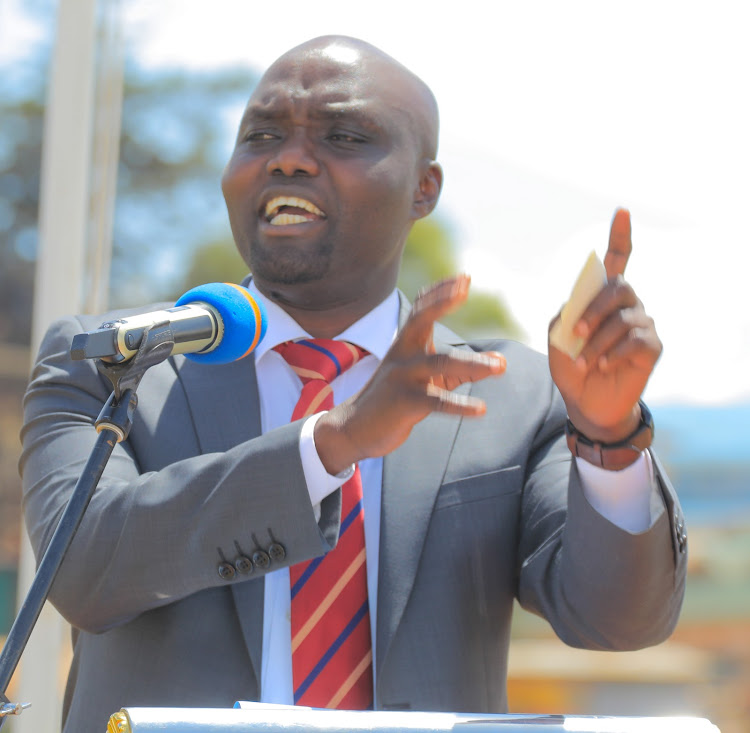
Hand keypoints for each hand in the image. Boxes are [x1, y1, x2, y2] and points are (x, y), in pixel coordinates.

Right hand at [315, 274, 505, 473]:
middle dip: (442, 302)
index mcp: (406, 344)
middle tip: (464, 289)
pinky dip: (459, 406)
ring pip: (440, 363)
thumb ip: (464, 370)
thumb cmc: (397, 399)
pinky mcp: (403, 403)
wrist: (355, 428)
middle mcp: (402, 354)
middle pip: (422, 321)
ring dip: (473, 365)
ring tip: (501, 367)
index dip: (441, 292)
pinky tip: (480, 409)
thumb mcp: (430, 380)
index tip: (464, 278)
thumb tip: (502, 361)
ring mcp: (402, 377)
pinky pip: (435, 401)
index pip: (422, 309)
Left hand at [548, 209, 661, 441]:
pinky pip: (633, 341)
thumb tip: (578, 304)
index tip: (622, 211)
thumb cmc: (571, 365)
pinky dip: (611, 355)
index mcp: (602, 297)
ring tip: (583, 363)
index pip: (616, 260)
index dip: (620, 235)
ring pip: (622, 319)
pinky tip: (601, 367)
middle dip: (593, 310)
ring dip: (596, 343)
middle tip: (574, 334)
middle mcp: (627, 304)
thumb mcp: (558, 338)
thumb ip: (565, 314)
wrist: (585, 402)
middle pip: (617, 288)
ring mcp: (642, 324)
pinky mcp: (652, 347)